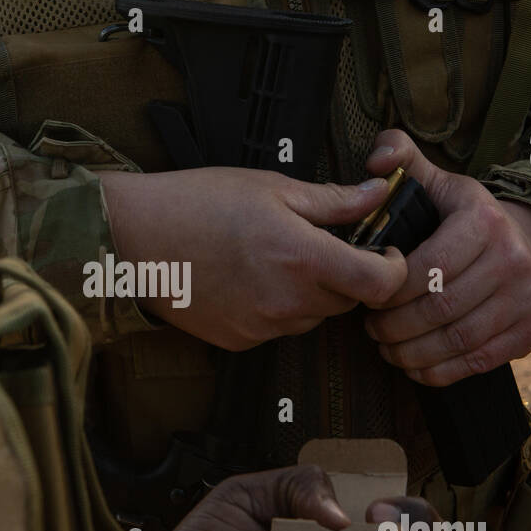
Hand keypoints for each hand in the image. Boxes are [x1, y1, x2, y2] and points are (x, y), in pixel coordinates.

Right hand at [100, 168, 406, 350]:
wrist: (135, 238)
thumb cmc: (196, 204)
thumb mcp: (272, 188)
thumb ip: (333, 200)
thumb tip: (378, 194)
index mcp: (302, 257)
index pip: (380, 284)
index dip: (395, 269)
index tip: (388, 254)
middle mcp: (287, 301)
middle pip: (348, 302)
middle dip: (346, 276)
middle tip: (322, 245)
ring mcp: (262, 326)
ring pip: (312, 317)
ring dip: (310, 294)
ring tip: (275, 258)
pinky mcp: (239, 341)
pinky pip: (277, 328)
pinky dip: (276, 308)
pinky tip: (249, 279)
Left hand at [362, 130, 530, 385]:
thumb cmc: (466, 218)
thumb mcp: (439, 183)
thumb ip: (401, 160)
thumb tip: (377, 159)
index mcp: (484, 220)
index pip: (427, 267)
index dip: (390, 289)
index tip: (368, 295)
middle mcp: (512, 259)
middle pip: (439, 308)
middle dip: (395, 325)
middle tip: (371, 328)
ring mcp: (526, 299)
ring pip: (456, 339)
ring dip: (411, 352)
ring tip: (387, 348)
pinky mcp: (530, 333)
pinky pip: (477, 362)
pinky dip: (438, 371)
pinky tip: (413, 365)